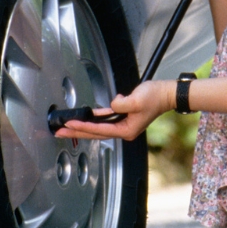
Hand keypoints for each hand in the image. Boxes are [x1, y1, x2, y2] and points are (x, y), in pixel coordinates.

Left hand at [53, 80, 173, 141]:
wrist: (166, 94)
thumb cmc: (155, 98)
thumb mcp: (137, 100)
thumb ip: (120, 104)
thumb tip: (110, 105)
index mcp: (126, 130)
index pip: (99, 130)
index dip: (82, 126)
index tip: (69, 123)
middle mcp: (123, 130)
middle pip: (94, 134)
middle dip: (76, 132)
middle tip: (60, 132)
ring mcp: (123, 125)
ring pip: (97, 128)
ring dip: (82, 127)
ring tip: (67, 126)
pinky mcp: (122, 117)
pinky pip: (104, 120)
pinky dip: (93, 119)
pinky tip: (84, 117)